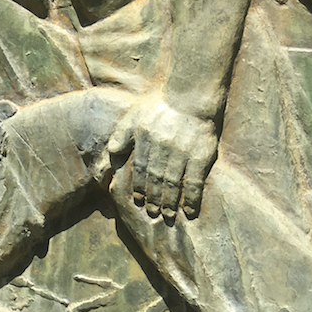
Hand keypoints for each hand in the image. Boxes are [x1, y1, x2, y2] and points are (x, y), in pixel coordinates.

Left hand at [108, 96, 217, 219]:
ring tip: (169, 216)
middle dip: (153, 198)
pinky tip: (190, 210)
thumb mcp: (134, 115)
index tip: (137, 200)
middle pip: (155, 178)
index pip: (139, 168)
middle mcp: (162, 146)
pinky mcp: (200, 154)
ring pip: (173, 182)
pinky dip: (192, 197)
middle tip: (153, 213)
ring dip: (170, 202)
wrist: (191, 95)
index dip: (138, 186)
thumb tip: (111, 153)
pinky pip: (195, 180)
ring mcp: (182, 151)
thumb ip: (121, 135)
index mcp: (145, 138)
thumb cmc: (160, 106)